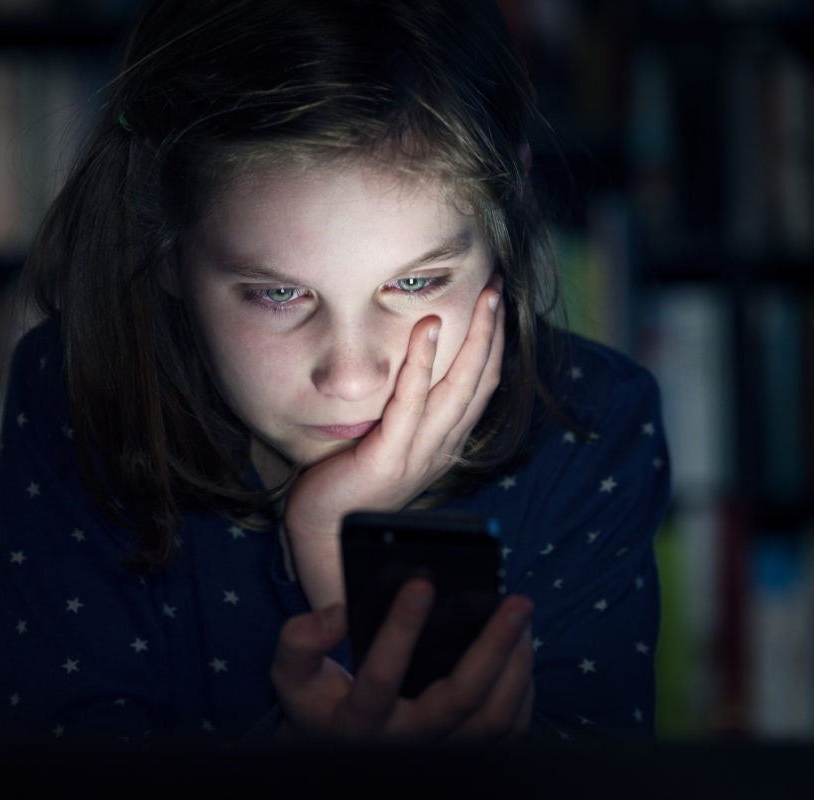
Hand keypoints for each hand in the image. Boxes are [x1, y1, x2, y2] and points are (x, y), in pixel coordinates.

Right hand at [271, 579, 534, 742]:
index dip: (399, 631)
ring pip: (495, 717)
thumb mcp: (292, 673)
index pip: (380, 679)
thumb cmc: (320, 701)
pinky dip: (523, 688)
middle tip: (517, 600)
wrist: (341, 749)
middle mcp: (406, 744)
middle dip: (493, 647)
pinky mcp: (471, 754)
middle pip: (459, 701)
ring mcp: (443, 753)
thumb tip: (339, 612)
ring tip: (521, 618)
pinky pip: (512, 728)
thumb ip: (301, 640)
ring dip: (516, 665)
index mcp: (358, 723)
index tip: (421, 583)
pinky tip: (521, 649)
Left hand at [284, 278, 504, 607]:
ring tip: (483, 297)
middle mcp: (440, 450)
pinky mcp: (389, 458)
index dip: (492, 347)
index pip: (480, 390)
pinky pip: (410, 403)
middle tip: (499, 287)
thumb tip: (407, 375)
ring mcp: (418, 455)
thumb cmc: (348, 487)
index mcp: (443, 447)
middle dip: (493, 333)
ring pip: (458, 388)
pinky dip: (422, 362)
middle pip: (480, 383)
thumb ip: (403, 417)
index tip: (494, 307)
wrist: (325, 537)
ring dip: (473, 338)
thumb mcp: (387, 447)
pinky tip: (427, 328)